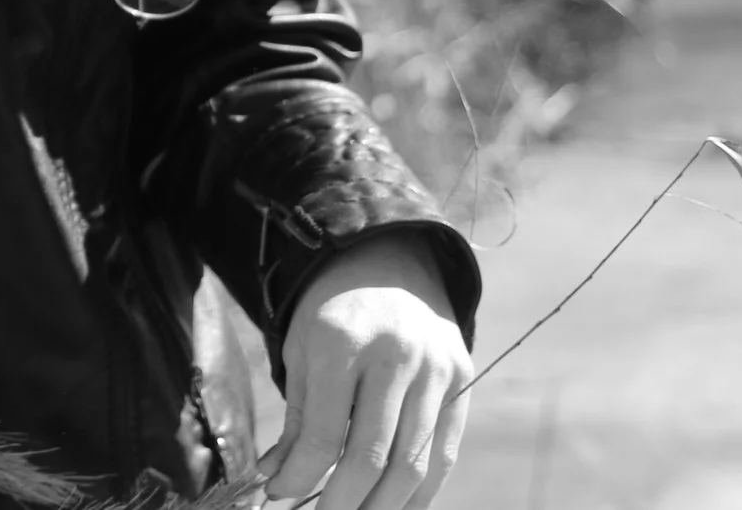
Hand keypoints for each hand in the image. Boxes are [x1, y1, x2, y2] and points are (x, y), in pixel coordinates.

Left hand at [261, 232, 472, 509]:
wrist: (389, 257)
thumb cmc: (332, 308)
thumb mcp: (301, 349)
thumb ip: (298, 419)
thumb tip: (278, 481)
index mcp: (343, 342)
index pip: (325, 435)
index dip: (301, 478)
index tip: (279, 498)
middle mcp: (395, 355)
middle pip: (373, 456)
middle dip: (343, 503)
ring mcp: (436, 369)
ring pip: (414, 464)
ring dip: (383, 506)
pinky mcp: (463, 380)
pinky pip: (444, 453)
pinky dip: (421, 492)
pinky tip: (395, 506)